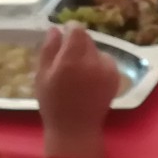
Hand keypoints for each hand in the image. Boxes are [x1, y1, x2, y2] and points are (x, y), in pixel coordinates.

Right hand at [38, 25, 121, 157]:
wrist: (76, 129)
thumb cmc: (53, 104)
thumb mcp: (42, 76)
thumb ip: (48, 50)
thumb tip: (55, 29)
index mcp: (72, 60)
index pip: (78, 29)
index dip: (70, 29)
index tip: (64, 36)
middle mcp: (92, 61)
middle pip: (87, 38)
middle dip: (77, 44)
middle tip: (67, 61)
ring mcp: (107, 69)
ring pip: (97, 49)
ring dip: (88, 54)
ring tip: (78, 73)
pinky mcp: (116, 76)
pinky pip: (106, 60)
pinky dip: (98, 64)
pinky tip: (89, 79)